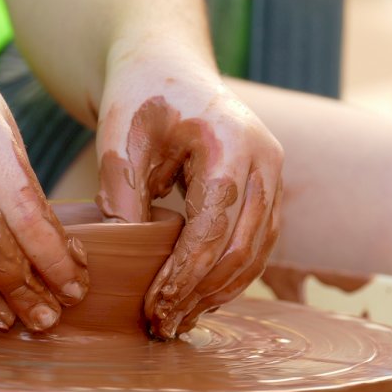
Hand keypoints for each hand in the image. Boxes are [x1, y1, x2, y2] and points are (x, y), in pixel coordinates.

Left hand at [96, 49, 282, 338]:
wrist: (166, 66)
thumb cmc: (139, 97)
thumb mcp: (119, 140)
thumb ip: (123, 197)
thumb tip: (131, 261)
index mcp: (231, 143)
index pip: (214, 227)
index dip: (185, 275)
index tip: (156, 307)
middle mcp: (265, 160)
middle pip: (243, 246)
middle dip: (202, 293)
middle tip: (165, 325)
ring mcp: (272, 174)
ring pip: (258, 251)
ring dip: (221, 291)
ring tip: (182, 320)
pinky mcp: (267, 187)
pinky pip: (259, 241)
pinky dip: (233, 273)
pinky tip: (202, 294)